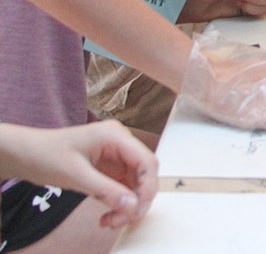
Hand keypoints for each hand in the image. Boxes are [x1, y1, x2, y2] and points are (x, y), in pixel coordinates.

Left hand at [0, 120, 157, 229]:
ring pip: (136, 183)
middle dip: (137, 199)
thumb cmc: (46, 156)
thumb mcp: (76, 175)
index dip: (148, 186)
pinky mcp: (110, 168)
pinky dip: (118, 203)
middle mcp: (121, 143)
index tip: (136, 210)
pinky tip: (107, 214)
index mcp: (116, 136)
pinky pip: (123, 187)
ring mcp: (117, 155)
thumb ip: (106, 190)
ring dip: (128, 204)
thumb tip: (133, 206)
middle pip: (144, 174)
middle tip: (121, 221)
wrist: (25, 154)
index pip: (146, 161)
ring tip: (110, 221)